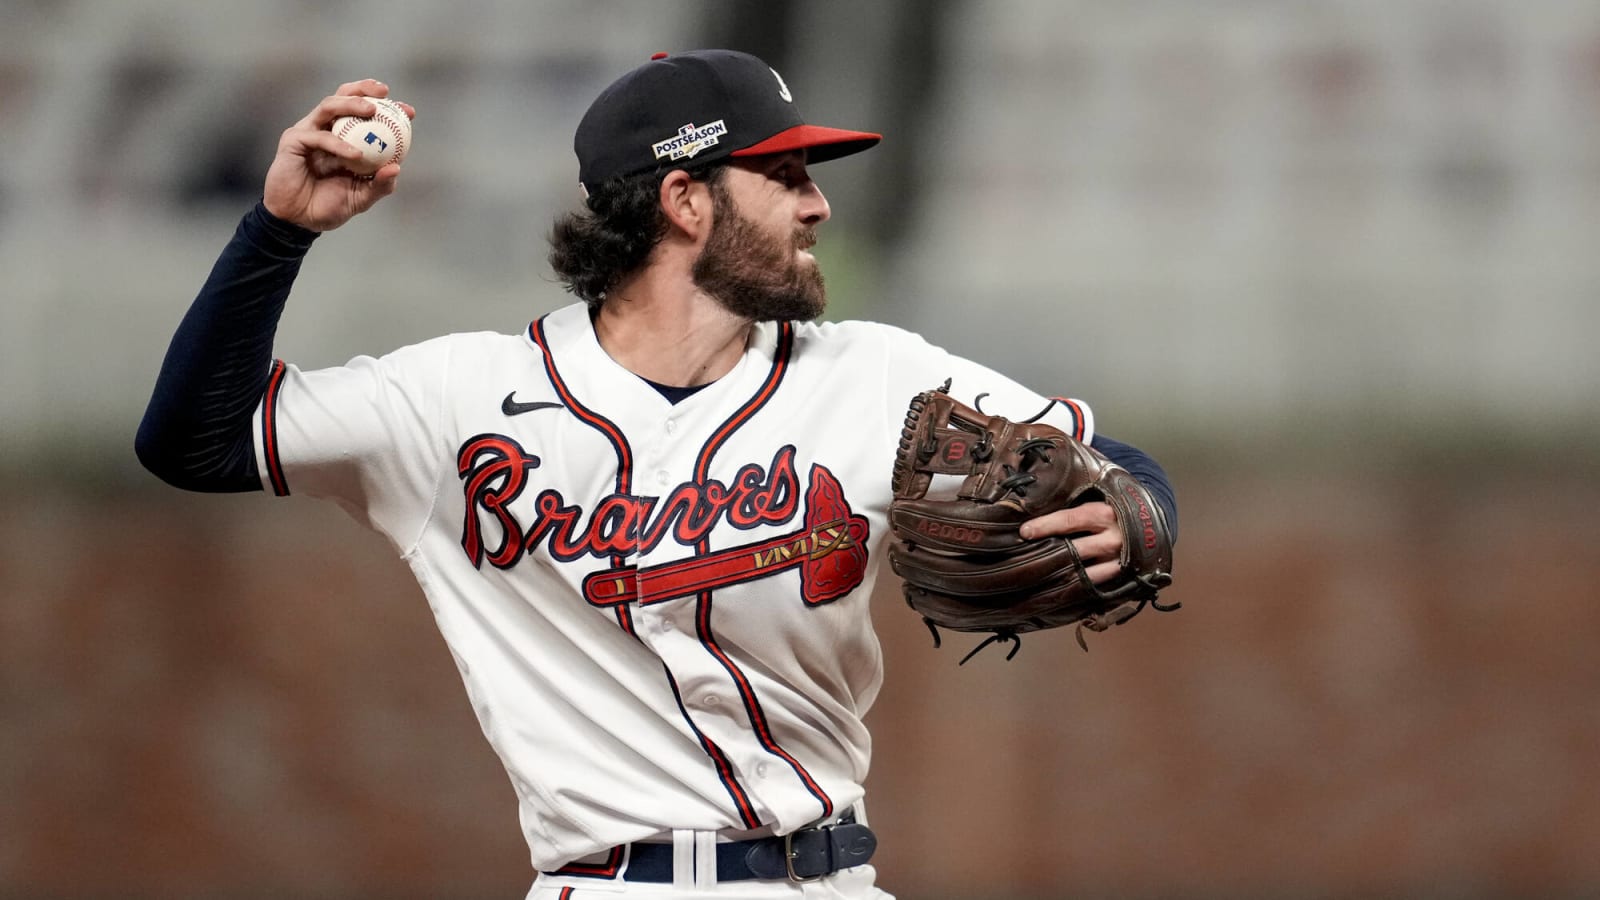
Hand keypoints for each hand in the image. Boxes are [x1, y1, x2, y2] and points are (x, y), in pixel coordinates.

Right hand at [262, 79, 416, 231]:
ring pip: (329, 105)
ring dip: (351, 104)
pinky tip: (356, 155)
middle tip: (386, 93)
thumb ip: (379, 184)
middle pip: (343, 96)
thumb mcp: (361, 198)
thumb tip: (397, 168)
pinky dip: (339, 144)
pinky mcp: (294, 140)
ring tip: (371, 110)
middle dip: (365, 88)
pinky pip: (319, 136)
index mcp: (344, 137)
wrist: (297, 220)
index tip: (409, 112)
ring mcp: (309, 132)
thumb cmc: (327, 206)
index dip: (388, 108)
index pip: (366, 113)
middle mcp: (327, 129)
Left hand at [1019, 501, 1123, 584]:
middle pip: (1076, 550)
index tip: (1024, 532)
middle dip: (1050, 555)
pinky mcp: (1122, 577)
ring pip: (1086, 574)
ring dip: (1062, 576)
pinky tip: (1058, 589)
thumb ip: (1074, 501)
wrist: (1151, 523)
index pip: (1070, 519)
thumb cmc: (1115, 507)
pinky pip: (1096, 587)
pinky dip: (1077, 588)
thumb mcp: (1099, 497)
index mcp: (1105, 514)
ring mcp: (1118, 561)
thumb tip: (1037, 500)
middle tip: (1026, 559)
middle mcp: (1113, 539)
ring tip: (1039, 578)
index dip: (1045, 526)